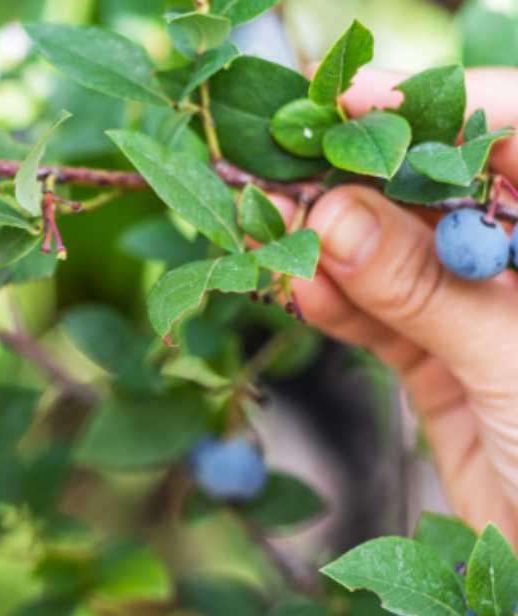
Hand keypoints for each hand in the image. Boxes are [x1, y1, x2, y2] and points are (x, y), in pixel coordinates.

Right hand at [291, 68, 517, 544]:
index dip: (439, 108)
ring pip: (400, 257)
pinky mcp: (444, 368)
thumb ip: (419, 287)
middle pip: (443, 194)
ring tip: (269, 229)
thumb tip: (330, 216)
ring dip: (334, 246)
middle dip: (364, 179)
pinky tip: (297, 288)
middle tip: (285, 167)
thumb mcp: (509, 360)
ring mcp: (488, 316)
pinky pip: (382, 320)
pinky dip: (337, 305)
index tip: (354, 97)